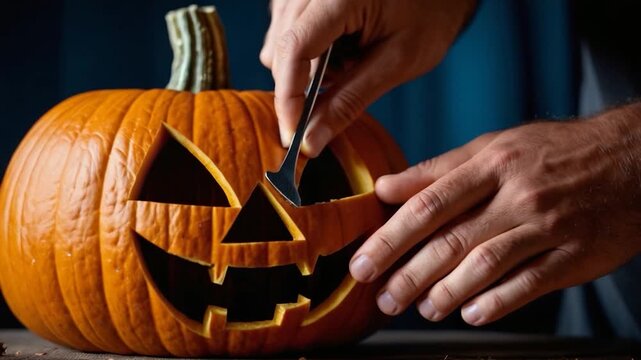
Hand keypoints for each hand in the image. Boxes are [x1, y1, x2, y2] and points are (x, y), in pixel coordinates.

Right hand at [261, 0, 476, 156]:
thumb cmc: (428, 16)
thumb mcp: (397, 62)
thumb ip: (350, 102)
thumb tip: (311, 141)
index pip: (295, 48)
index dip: (289, 97)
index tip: (293, 136)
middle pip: (281, 51)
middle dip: (303, 86)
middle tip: (347, 85)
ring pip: (278, 47)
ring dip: (307, 69)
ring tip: (350, 59)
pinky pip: (283, 36)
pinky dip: (306, 54)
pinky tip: (338, 48)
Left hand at [349, 103, 640, 324]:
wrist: (633, 158)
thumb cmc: (554, 151)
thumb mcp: (495, 146)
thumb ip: (438, 169)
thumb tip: (386, 187)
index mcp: (492, 164)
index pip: (429, 203)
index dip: (391, 237)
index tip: (364, 262)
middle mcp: (517, 194)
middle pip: (451, 239)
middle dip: (409, 273)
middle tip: (383, 297)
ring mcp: (549, 226)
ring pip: (487, 264)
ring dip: (447, 292)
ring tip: (422, 307)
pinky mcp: (576, 255)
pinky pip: (531, 283)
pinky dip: (497, 303)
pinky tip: (471, 314)